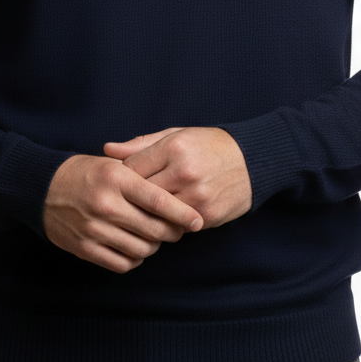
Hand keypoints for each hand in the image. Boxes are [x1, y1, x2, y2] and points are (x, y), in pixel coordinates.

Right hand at [43, 154, 202, 273]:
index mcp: (116, 179)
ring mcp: (94, 229)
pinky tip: (135, 248)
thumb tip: (176, 194)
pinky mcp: (85, 248)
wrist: (43, 188)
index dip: (182, 213)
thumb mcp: (113, 164)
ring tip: (154, 237)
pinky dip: (134, 260)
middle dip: (172, 233)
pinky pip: (121, 264)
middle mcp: (106, 204)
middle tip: (178, 230)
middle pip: (154, 229)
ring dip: (153, 247)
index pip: (159, 200)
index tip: (197, 220)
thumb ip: (143, 175)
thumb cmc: (86, 173)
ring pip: (141, 250)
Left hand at [103, 127, 252, 228]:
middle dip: (130, 198)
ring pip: (156, 215)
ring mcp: (197, 197)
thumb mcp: (176, 135)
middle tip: (122, 200)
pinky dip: (167, 223)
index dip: (122, 176)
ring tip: (141, 210)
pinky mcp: (207, 216)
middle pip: (141, 195)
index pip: (131, 169)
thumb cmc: (209, 145)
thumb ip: (140, 144)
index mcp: (174, 148)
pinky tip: (164, 217)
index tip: (119, 180)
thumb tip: (107, 150)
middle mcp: (184, 173)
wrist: (253, 160)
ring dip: (148, 215)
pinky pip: (175, 226)